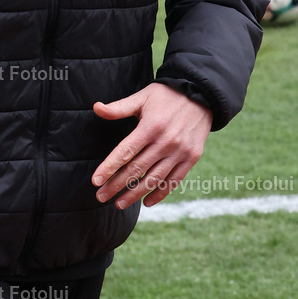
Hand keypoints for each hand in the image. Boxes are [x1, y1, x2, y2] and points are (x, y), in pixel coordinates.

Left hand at [91, 83, 212, 209]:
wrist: (201, 94)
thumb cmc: (166, 95)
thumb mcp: (142, 97)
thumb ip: (119, 107)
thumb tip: (96, 107)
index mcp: (151, 126)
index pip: (125, 152)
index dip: (109, 167)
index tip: (96, 181)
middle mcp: (165, 142)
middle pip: (137, 169)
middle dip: (116, 185)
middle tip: (101, 196)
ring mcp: (180, 152)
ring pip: (154, 179)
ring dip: (135, 194)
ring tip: (119, 204)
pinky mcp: (191, 158)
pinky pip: (174, 181)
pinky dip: (160, 193)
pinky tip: (146, 202)